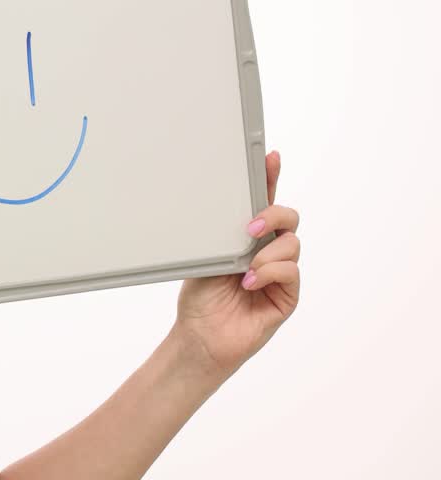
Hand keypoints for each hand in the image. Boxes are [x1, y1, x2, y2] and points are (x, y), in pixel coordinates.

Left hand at [172, 150, 300, 377]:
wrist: (200, 336)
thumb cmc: (201, 298)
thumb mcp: (204, 257)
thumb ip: (218, 235)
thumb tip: (224, 211)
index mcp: (247, 238)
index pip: (263, 202)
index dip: (269, 177)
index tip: (269, 156)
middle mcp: (268, 251)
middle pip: (288, 217)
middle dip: (272, 214)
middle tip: (249, 227)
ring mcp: (280, 273)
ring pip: (291, 244)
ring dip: (267, 252)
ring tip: (246, 268)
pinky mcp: (287, 295)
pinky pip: (291, 272)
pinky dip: (271, 273)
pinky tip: (251, 283)